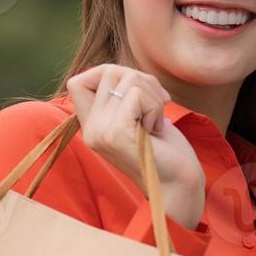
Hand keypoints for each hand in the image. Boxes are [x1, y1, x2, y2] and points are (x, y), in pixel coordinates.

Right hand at [67, 65, 205, 229]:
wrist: (177, 184)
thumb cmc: (165, 151)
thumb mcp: (138, 117)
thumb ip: (124, 96)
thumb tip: (125, 72)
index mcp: (92, 126)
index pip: (78, 81)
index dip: (106, 73)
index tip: (134, 90)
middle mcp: (91, 129)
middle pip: (107, 72)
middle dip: (141, 79)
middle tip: (157, 103)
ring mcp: (101, 131)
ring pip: (126, 79)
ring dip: (152, 95)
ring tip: (156, 120)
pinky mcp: (116, 133)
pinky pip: (137, 95)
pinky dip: (155, 107)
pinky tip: (157, 128)